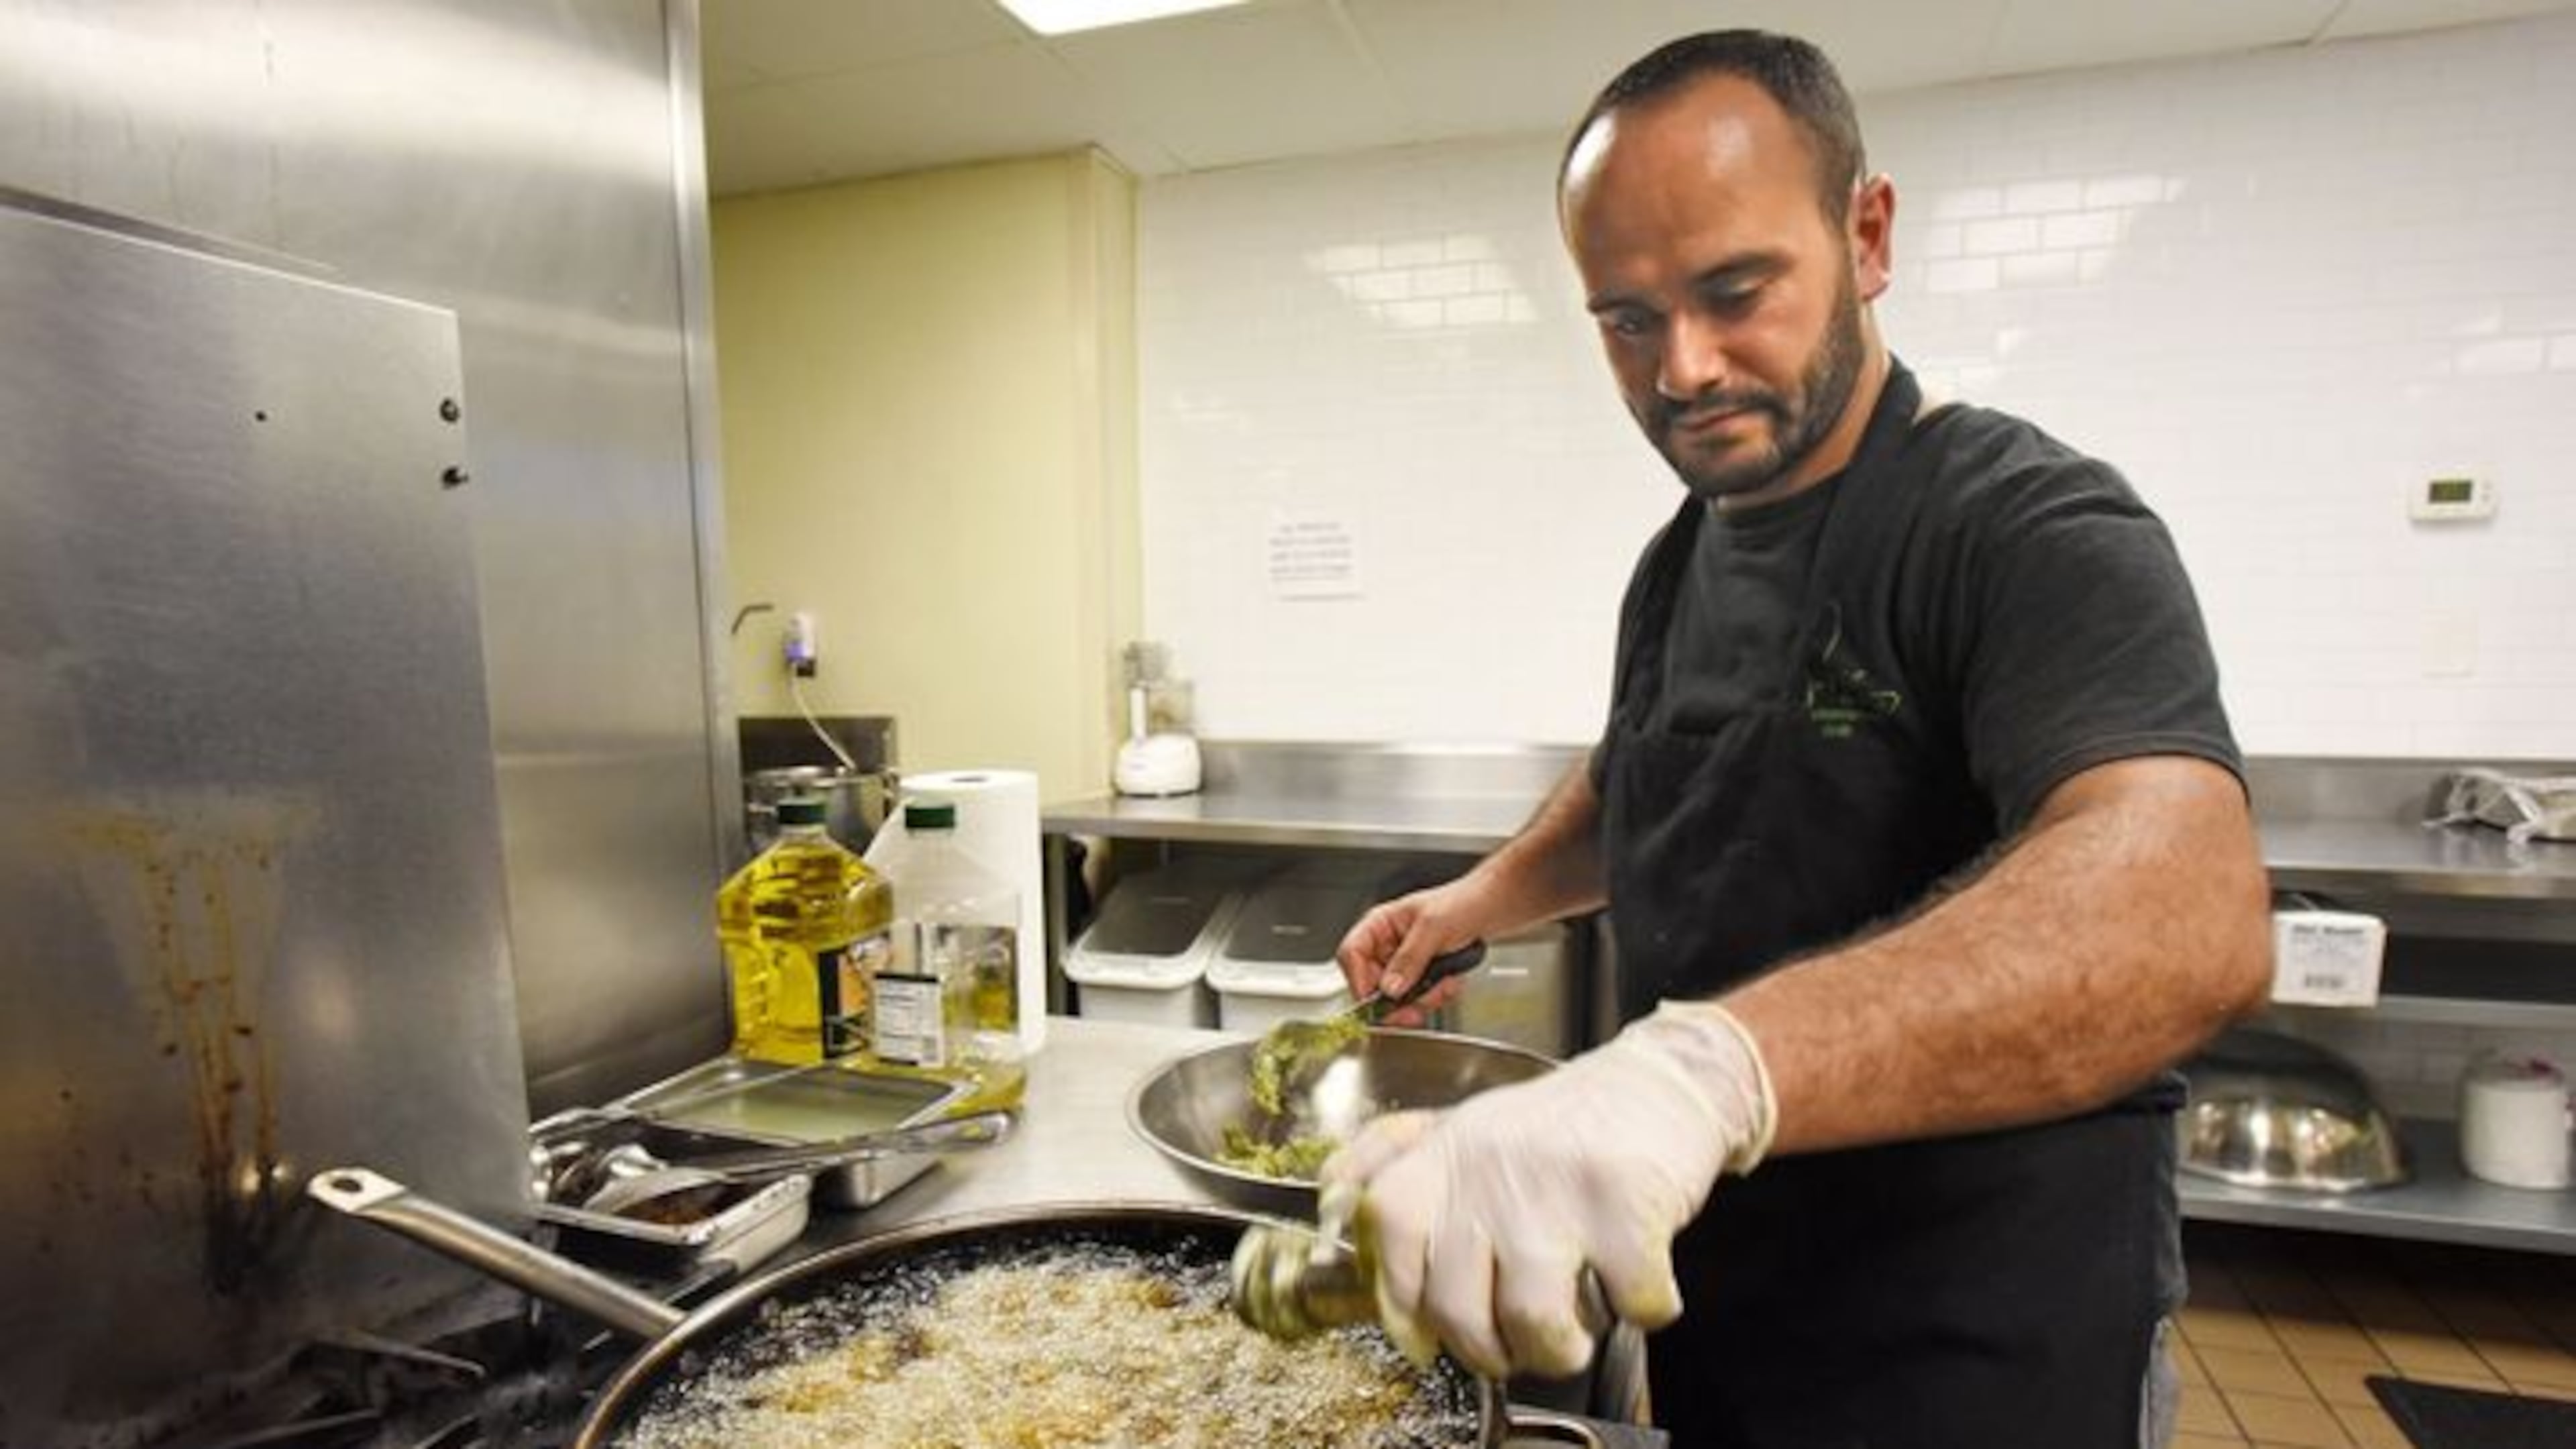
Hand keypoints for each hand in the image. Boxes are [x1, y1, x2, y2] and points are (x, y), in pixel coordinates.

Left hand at [1320, 1000, 1775, 1379]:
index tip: (1427, 1334)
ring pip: (1535, 1322)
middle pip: (1457, 1306)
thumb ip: (1394, 1159)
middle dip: (1490, 1351)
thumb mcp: (1467, 1127)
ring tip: (1573, 1335)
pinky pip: (1630, 1304)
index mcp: (1448, 1153)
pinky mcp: (1627, 1204)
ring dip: (1560, 1349)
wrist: (1660, 1083)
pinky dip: (1645, 1307)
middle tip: (1516, 1346)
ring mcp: (1558, 1187)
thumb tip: (1331, 1199)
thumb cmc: (1562, 1126)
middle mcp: (1491, 1169)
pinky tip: (1640, 1282)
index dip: (1399, 1298)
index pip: (1385, 1229)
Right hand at [1336, 884, 1485, 1025]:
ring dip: (1422, 999)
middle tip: (1412, 1011)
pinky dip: (1436, 996)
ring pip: (1398, 996)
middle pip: (1373, 983)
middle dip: (1397, 999)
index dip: (1359, 980)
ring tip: (1443, 986)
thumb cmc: (1465, 901)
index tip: (1375, 1001)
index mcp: (1380, 923)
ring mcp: (1406, 960)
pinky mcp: (1423, 973)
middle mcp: (1388, 943)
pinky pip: (1419, 997)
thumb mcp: (1433, 928)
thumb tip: (1390, 987)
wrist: (1496, 906)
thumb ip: (1409, 959)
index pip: (1352, 954)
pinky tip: (1450, 983)